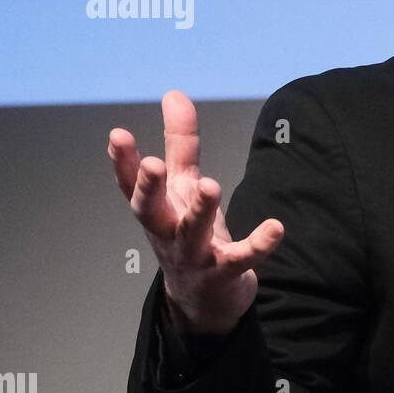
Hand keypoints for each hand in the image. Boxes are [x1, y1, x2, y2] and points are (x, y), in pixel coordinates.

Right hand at [108, 90, 283, 335]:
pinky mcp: (224, 272)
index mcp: (156, 209)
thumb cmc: (187, 232)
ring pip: (193, 233)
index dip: (122, 163)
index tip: (118, 135)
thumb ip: (179, 143)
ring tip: (210, 185)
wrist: (204, 298)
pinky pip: (241, 258)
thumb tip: (174, 94)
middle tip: (153, 164)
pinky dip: (258, 244)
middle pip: (150, 212)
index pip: (131, 186)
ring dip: (200, 210)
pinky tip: (276, 227)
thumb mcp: (182, 186)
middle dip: (149, 188)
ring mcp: (193, 255)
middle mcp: (167, 232)